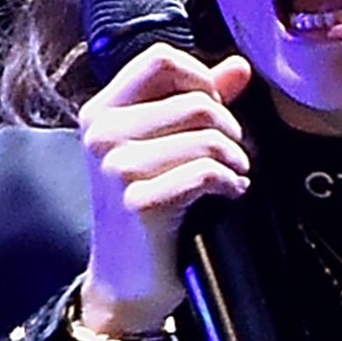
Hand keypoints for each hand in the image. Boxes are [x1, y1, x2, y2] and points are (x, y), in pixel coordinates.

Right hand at [77, 43, 255, 335]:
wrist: (126, 282)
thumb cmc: (146, 212)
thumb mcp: (161, 148)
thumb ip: (195, 100)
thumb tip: (238, 67)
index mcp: (102, 111)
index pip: (160, 58)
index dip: (201, 77)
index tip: (215, 109)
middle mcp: (103, 133)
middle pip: (195, 99)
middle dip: (229, 128)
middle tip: (233, 156)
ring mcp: (116, 167)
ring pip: (207, 136)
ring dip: (234, 159)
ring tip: (232, 176)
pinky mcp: (138, 200)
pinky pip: (206, 172)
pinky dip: (229, 183)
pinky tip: (228, 194)